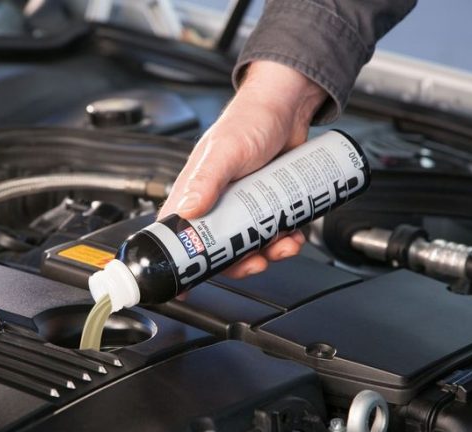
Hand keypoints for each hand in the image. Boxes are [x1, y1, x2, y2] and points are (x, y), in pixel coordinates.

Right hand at [158, 60, 326, 277]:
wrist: (291, 106)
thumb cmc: (250, 119)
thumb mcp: (225, 151)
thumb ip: (205, 180)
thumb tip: (187, 211)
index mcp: (193, 192)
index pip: (177, 234)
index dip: (180, 262)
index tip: (186, 286)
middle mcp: (215, 202)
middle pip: (218, 248)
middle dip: (237, 262)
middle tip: (254, 262)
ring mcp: (243, 205)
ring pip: (248, 244)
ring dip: (267, 252)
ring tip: (283, 244)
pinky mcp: (266, 203)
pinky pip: (271, 232)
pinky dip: (284, 240)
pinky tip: (294, 234)